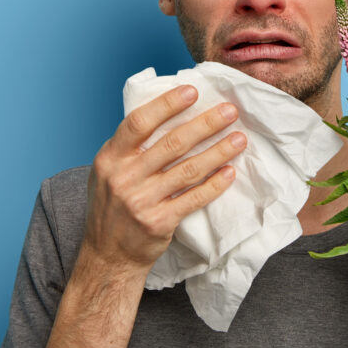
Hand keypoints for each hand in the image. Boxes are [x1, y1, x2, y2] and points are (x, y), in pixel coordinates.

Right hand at [80, 85, 246, 271]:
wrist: (107, 255)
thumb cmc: (112, 205)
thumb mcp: (107, 170)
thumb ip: (129, 146)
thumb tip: (166, 112)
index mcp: (110, 157)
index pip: (139, 122)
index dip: (167, 104)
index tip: (192, 91)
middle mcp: (124, 177)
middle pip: (172, 144)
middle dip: (205, 124)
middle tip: (229, 111)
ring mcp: (141, 201)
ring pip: (188, 170)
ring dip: (218, 152)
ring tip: (239, 139)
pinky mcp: (159, 223)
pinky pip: (193, 199)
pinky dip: (214, 185)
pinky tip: (230, 172)